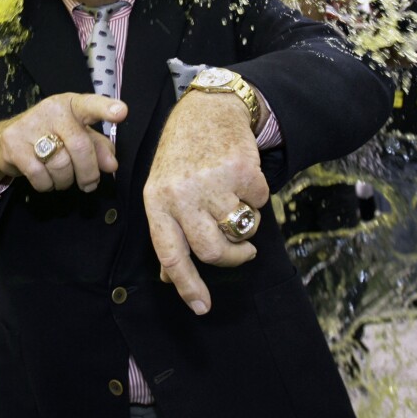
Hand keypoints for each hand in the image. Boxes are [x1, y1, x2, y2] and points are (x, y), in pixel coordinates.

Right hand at [0, 93, 124, 192]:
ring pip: (61, 166)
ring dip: (65, 181)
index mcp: (71, 104)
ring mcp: (30, 126)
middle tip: (89, 184)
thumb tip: (111, 165)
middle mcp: (51, 110)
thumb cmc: (50, 135)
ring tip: (62, 178)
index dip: (106, 109)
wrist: (5, 139)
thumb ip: (98, 147)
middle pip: (80, 147)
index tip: (121, 112)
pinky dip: (46, 185)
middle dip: (88, 173)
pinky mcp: (14, 145)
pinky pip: (40, 176)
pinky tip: (46, 179)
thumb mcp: (77, 136)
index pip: (90, 105)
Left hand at [143, 91, 269, 314]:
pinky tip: (243, 178)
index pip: (171, 254)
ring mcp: (212, 181)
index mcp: (157, 202)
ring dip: (246, 224)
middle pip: (212, 251)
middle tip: (243, 253)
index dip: (188, 285)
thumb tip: (169, 278)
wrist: (207, 110)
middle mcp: (181, 193)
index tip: (202, 307)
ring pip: (240, 230)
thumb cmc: (182, 155)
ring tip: (238, 204)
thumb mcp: (162, 189)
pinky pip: (259, 204)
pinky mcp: (241, 169)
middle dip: (233, 258)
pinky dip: (257, 196)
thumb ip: (168, 232)